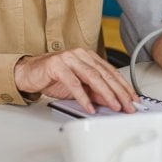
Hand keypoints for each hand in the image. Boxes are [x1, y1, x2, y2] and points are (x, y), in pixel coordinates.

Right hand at [14, 48, 138, 113]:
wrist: (28, 73)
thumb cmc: (53, 77)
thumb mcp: (79, 86)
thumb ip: (95, 92)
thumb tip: (113, 100)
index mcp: (88, 56)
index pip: (111, 71)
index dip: (124, 86)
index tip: (133, 99)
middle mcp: (80, 54)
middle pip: (105, 74)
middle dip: (119, 91)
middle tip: (128, 105)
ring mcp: (68, 58)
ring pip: (92, 76)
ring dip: (106, 93)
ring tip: (115, 106)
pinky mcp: (57, 65)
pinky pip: (73, 83)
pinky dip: (83, 97)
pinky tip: (90, 107)